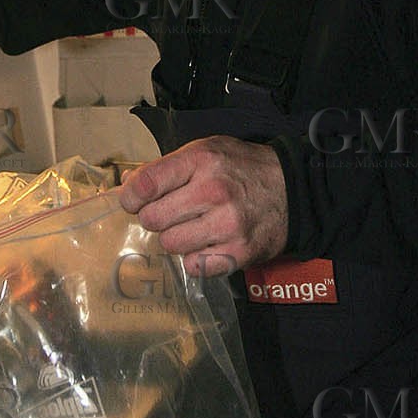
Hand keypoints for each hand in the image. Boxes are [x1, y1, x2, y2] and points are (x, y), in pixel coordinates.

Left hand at [118, 136, 287, 277]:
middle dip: (156, 218)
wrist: (292, 189)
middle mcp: (214, 191)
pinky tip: (208, 243)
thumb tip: (124, 189)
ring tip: (195, 226)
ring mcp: (227, 224)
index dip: (130, 198)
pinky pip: (193, 266)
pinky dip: (195, 258)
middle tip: (173, 213)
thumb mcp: (205, 151)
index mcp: (201, 160)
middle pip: (152, 219)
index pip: (145, 184)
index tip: (133, 202)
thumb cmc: (241, 168)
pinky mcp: (238, 253)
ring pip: (170, 244)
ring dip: (176, 238)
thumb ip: (164, 168)